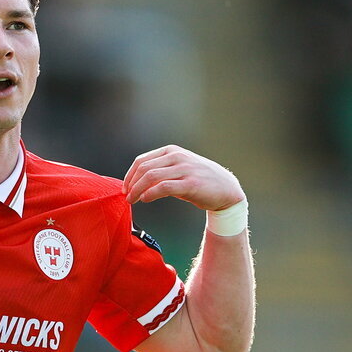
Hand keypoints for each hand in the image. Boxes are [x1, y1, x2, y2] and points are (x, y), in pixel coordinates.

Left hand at [123, 145, 243, 210]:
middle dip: (131, 184)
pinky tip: (146, 199)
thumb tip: (136, 183)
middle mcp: (177, 157)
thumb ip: (160, 171)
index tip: (125, 188)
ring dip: (138, 190)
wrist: (226, 189)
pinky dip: (150, 194)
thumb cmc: (199, 181)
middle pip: (144, 168)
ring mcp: (185, 169)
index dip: (129, 175)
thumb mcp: (178, 169)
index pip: (141, 161)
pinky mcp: (191, 183)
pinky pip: (163, 187)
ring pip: (151, 176)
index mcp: (172, 151)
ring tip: (133, 200)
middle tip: (127, 196)